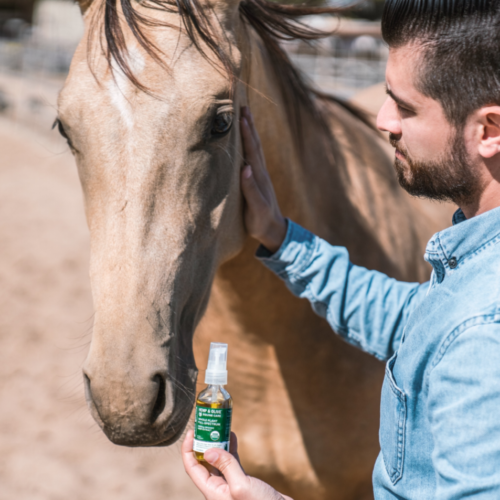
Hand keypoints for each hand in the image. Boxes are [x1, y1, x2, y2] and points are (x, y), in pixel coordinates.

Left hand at [182, 430, 292, 499]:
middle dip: (203, 444)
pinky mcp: (241, 482)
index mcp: (212, 491)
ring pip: (218, 461)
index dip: (188, 450)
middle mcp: (218, 488)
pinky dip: (230, 449)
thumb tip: (208, 451)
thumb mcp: (241, 486)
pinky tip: (232, 437)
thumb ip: (226, 467)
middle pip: (203, 463)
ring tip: (218, 427)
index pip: (192, 468)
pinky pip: (231, 463)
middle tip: (205, 426)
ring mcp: (229, 485)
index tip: (191, 432)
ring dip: (217, 444)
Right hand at [240, 106, 286, 253]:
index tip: (240, 116)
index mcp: (258, 177)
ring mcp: (259, 175)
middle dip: (249, 125)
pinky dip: (250, 143)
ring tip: (245, 114)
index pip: (251, 151)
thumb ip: (250, 190)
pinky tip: (246, 138)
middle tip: (243, 105)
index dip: (246, 134)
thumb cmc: (261, 221)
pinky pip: (253, 155)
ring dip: (251, 131)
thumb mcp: (256, 209)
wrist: (273, 229)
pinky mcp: (257, 179)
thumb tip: (245, 168)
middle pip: (255, 144)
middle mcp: (260, 172)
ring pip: (256, 148)